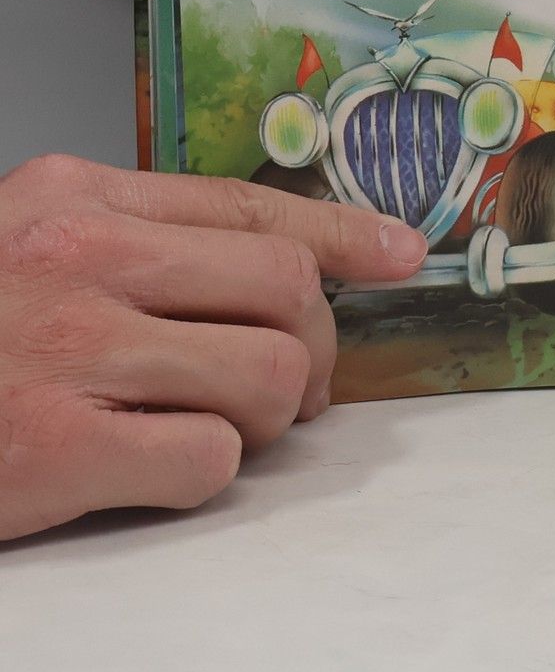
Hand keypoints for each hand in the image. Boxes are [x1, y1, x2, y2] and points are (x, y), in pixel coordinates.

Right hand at [0, 154, 426, 542]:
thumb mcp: (29, 241)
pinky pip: (208, 462)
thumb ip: (138, 237)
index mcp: (78, 198)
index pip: (251, 205)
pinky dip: (203, 474)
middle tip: (288, 383)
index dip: (345, 235)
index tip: (401, 255)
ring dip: (263, 415)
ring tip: (215, 426)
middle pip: (283, 289)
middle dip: (310, 344)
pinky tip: (151, 468)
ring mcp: (68, 353)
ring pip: (265, 376)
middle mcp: (81, 261)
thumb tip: (279, 265)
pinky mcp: (53, 450)